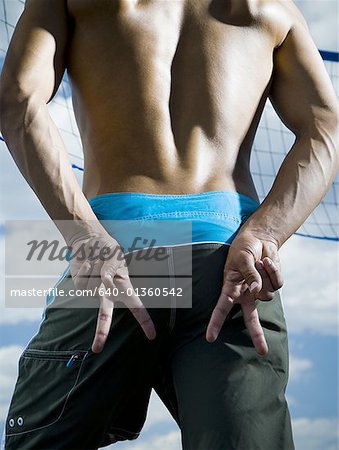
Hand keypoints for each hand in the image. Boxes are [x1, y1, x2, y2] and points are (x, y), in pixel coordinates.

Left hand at [69, 230, 155, 352]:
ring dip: (96, 269)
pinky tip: (88, 263)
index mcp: (123, 287)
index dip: (145, 321)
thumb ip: (112, 269)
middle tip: (97, 350)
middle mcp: (108, 292)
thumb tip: (105, 282)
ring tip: (97, 261)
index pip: (136, 307)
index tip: (152, 336)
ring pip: (92, 288)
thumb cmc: (107, 249)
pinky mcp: (80, 285)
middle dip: (102, 332)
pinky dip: (85, 269)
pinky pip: (82, 281)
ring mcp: (93, 290)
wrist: (89, 241)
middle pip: (105, 316)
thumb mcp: (115, 255)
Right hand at [206, 231, 282, 354]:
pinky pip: (277, 283)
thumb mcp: (242, 258)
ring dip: (265, 274)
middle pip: (251, 319)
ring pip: (268, 294)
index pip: (221, 308)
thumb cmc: (243, 248)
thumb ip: (250, 276)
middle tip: (262, 352)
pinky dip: (273, 270)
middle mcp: (246, 294)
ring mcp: (260, 290)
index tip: (209, 338)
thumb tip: (258, 292)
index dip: (215, 323)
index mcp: (231, 289)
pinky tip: (266, 262)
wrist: (259, 239)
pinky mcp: (272, 284)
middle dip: (257, 336)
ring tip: (258, 262)